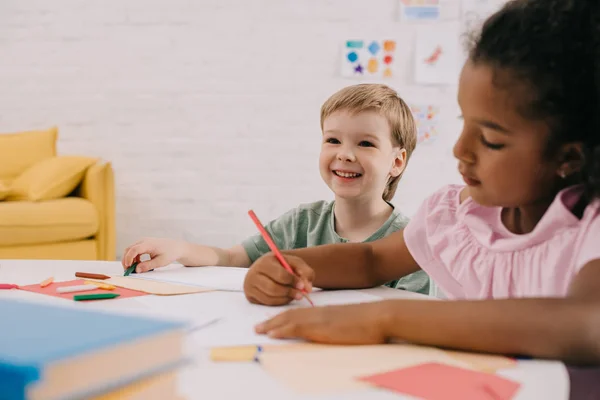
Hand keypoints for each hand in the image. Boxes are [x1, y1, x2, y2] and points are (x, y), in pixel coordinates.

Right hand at [122, 237, 186, 272]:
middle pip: (129, 249)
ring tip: (133, 268)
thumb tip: (136, 270)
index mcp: (148, 244)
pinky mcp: (144, 244)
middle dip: (126, 260)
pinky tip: (138, 264)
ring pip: (130, 249)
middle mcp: (144, 241)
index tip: (128, 267)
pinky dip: (133, 257)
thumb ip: (148, 266)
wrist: (177, 247)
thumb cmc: (170, 253)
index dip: (129, 258)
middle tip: (128, 270)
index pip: (134, 250)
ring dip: (129, 259)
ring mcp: (143, 241)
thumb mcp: (160, 262)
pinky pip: (135, 250)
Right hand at [243, 253, 314, 305]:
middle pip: (273, 288)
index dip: (293, 282)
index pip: (280, 275)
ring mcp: (250, 285)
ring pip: (270, 298)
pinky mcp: (250, 296)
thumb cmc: (283, 265)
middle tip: (300, 295)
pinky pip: (266, 303)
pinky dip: (279, 302)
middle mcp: (254, 273)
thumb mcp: (295, 263)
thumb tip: (308, 288)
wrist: (268, 268)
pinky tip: (285, 297)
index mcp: (265, 261)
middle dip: (289, 293)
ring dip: (285, 299)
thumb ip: (305, 272)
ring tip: (294, 295)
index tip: (302, 286)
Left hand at [254, 301, 389, 344]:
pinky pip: (297, 328)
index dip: (284, 317)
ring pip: (290, 320)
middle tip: (258, 326)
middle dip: (273, 321)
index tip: (273, 322)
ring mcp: (320, 319)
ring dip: (272, 325)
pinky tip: (272, 333)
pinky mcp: (322, 327)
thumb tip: (335, 332)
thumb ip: (339, 325)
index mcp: (326, 312)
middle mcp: (319, 313)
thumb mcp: (351, 322)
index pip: (300, 314)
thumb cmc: (371, 322)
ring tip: (259, 330)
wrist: (380, 317)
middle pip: (290, 315)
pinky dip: (282, 329)